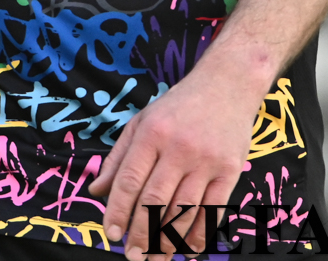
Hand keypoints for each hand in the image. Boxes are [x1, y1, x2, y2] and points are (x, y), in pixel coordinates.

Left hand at [88, 64, 264, 255]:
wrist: (228, 83)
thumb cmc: (179, 105)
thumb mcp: (141, 122)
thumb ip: (118, 158)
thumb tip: (96, 191)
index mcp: (151, 134)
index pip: (129, 180)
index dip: (118, 211)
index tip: (112, 234)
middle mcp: (178, 148)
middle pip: (155, 200)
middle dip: (141, 233)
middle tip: (133, 256)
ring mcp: (206, 160)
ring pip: (184, 209)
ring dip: (168, 240)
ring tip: (157, 259)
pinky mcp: (230, 169)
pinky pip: (213, 209)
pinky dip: (200, 234)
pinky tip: (189, 250)